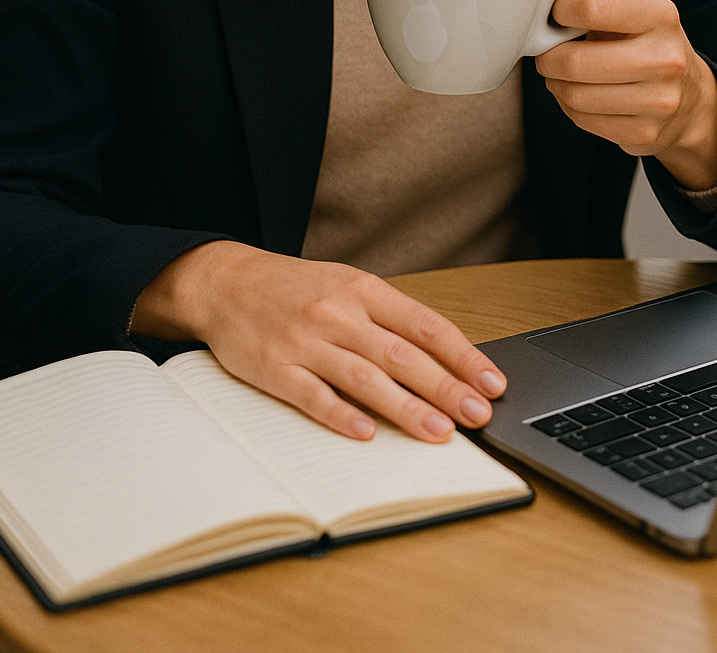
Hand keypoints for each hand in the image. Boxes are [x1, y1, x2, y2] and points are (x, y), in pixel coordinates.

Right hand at [131, 241, 506, 443]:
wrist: (225, 282)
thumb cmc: (295, 289)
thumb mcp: (346, 285)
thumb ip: (388, 318)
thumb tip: (443, 357)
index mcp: (363, 289)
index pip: (425, 325)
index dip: (463, 355)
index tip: (491, 381)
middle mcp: (339, 313)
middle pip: (402, 355)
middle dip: (446, 387)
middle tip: (478, 415)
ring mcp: (306, 341)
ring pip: (365, 378)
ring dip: (405, 407)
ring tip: (438, 432)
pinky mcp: (275, 368)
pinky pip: (313, 396)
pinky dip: (341, 415)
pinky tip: (366, 434)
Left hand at [536, 0, 716, 191]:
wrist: (690, 97)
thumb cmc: (648, 43)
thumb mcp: (633, 7)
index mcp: (660, 14)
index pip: (591, 6)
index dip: (559, 10)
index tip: (556, 13)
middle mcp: (665, 57)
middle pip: (574, 61)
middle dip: (549, 56)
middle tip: (548, 51)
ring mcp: (658, 100)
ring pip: (574, 94)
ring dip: (556, 84)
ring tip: (563, 74)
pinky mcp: (645, 132)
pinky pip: (582, 119)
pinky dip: (570, 107)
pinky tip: (581, 94)